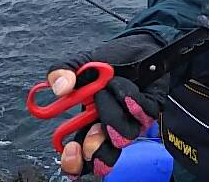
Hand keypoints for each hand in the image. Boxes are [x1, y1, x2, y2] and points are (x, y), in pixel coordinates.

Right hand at [46, 33, 166, 178]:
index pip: (80, 157)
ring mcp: (131, 122)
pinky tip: (126, 88)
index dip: (74, 162)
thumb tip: (59, 88)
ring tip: (109, 86)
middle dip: (96, 148)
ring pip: (123, 135)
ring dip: (112, 110)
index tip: (70, 150)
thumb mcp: (81, 63)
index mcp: (87, 124)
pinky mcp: (150, 112)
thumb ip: (62, 71)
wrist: (136, 46)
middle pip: (104, 159)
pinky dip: (131, 100)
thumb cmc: (109, 61)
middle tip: (93, 129)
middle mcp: (110, 128)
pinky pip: (141, 115)